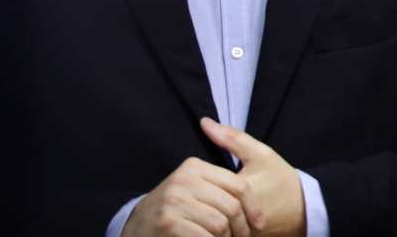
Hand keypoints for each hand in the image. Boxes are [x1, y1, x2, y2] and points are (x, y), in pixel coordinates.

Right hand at [122, 156, 250, 236]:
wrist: (137, 226)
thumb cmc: (175, 208)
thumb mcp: (193, 185)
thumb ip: (219, 181)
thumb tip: (259, 184)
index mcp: (194, 167)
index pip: (239, 185)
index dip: (254, 207)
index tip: (258, 224)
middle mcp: (184, 180)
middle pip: (232, 207)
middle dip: (242, 228)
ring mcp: (174, 201)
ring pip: (220, 224)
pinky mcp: (169, 222)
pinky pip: (205, 236)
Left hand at [200, 117, 306, 236]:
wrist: (303, 208)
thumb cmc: (280, 178)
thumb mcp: (260, 153)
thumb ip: (232, 138)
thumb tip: (204, 122)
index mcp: (240, 191)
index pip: (204, 187)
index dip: (195, 180)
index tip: (190, 174)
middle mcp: (238, 215)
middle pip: (204, 207)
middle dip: (197, 198)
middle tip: (189, 190)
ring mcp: (239, 231)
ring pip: (210, 224)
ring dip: (204, 214)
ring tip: (199, 203)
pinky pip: (220, 235)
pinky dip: (214, 225)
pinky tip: (212, 215)